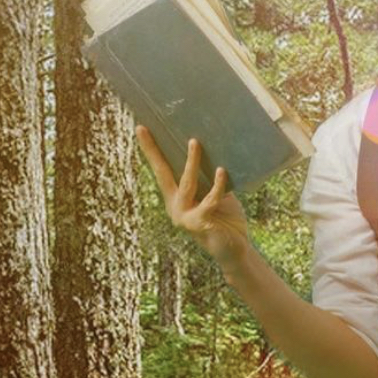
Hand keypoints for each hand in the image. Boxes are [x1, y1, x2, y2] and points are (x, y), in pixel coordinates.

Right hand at [136, 128, 250, 268]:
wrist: (236, 250)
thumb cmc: (226, 220)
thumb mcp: (217, 195)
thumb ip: (210, 180)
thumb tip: (215, 150)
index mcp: (176, 198)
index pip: (162, 170)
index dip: (151, 150)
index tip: (141, 128)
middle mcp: (175, 206)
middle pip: (162, 174)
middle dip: (152, 151)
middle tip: (142, 128)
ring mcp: (184, 216)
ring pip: (186, 183)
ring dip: (191, 162)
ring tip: (194, 142)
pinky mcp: (199, 223)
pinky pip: (209, 200)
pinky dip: (217, 185)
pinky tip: (221, 171)